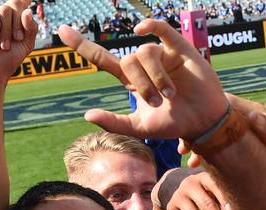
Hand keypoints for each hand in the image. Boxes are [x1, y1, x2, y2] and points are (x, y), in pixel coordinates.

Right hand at [0, 0, 37, 81]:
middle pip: (15, 5)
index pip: (19, 3)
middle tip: (17, 39)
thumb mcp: (26, 44)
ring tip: (4, 45)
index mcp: (13, 20)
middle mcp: (0, 16)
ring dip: (8, 30)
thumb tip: (27, 11)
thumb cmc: (8, 59)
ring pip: (4, 10)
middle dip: (19, 23)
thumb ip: (31, 28)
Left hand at [62, 19, 226, 140]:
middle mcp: (144, 64)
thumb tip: (86, 115)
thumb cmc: (174, 123)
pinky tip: (141, 29)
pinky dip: (151, 26)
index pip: (102, 58)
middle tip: (157, 101)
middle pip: (127, 61)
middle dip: (140, 83)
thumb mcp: (141, 128)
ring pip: (144, 52)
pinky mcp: (179, 47)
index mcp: (131, 80)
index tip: (61, 31)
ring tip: (169, 94)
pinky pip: (161, 30)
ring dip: (154, 75)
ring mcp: (161, 54)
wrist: (204, 121)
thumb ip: (114, 123)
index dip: (82, 45)